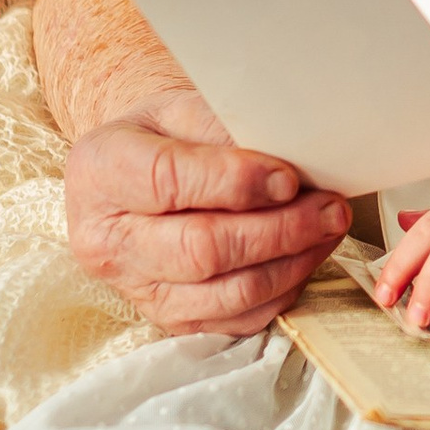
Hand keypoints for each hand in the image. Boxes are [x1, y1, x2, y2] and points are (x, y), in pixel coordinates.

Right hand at [65, 87, 347, 334]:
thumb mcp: (181, 108)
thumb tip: (291, 159)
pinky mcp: (168, 318)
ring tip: (328, 229)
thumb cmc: (163, 135)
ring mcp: (135, 288)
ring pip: (224, 293)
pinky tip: (306, 257)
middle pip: (200, 248)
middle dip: (278, 230)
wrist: (133, 176)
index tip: (288, 177)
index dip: (234, 182)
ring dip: (290, 263)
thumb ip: (225, 128)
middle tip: (329, 207)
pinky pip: (234, 321)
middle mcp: (105, 240)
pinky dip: (281, 291)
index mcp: (99, 171)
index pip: (167, 181)